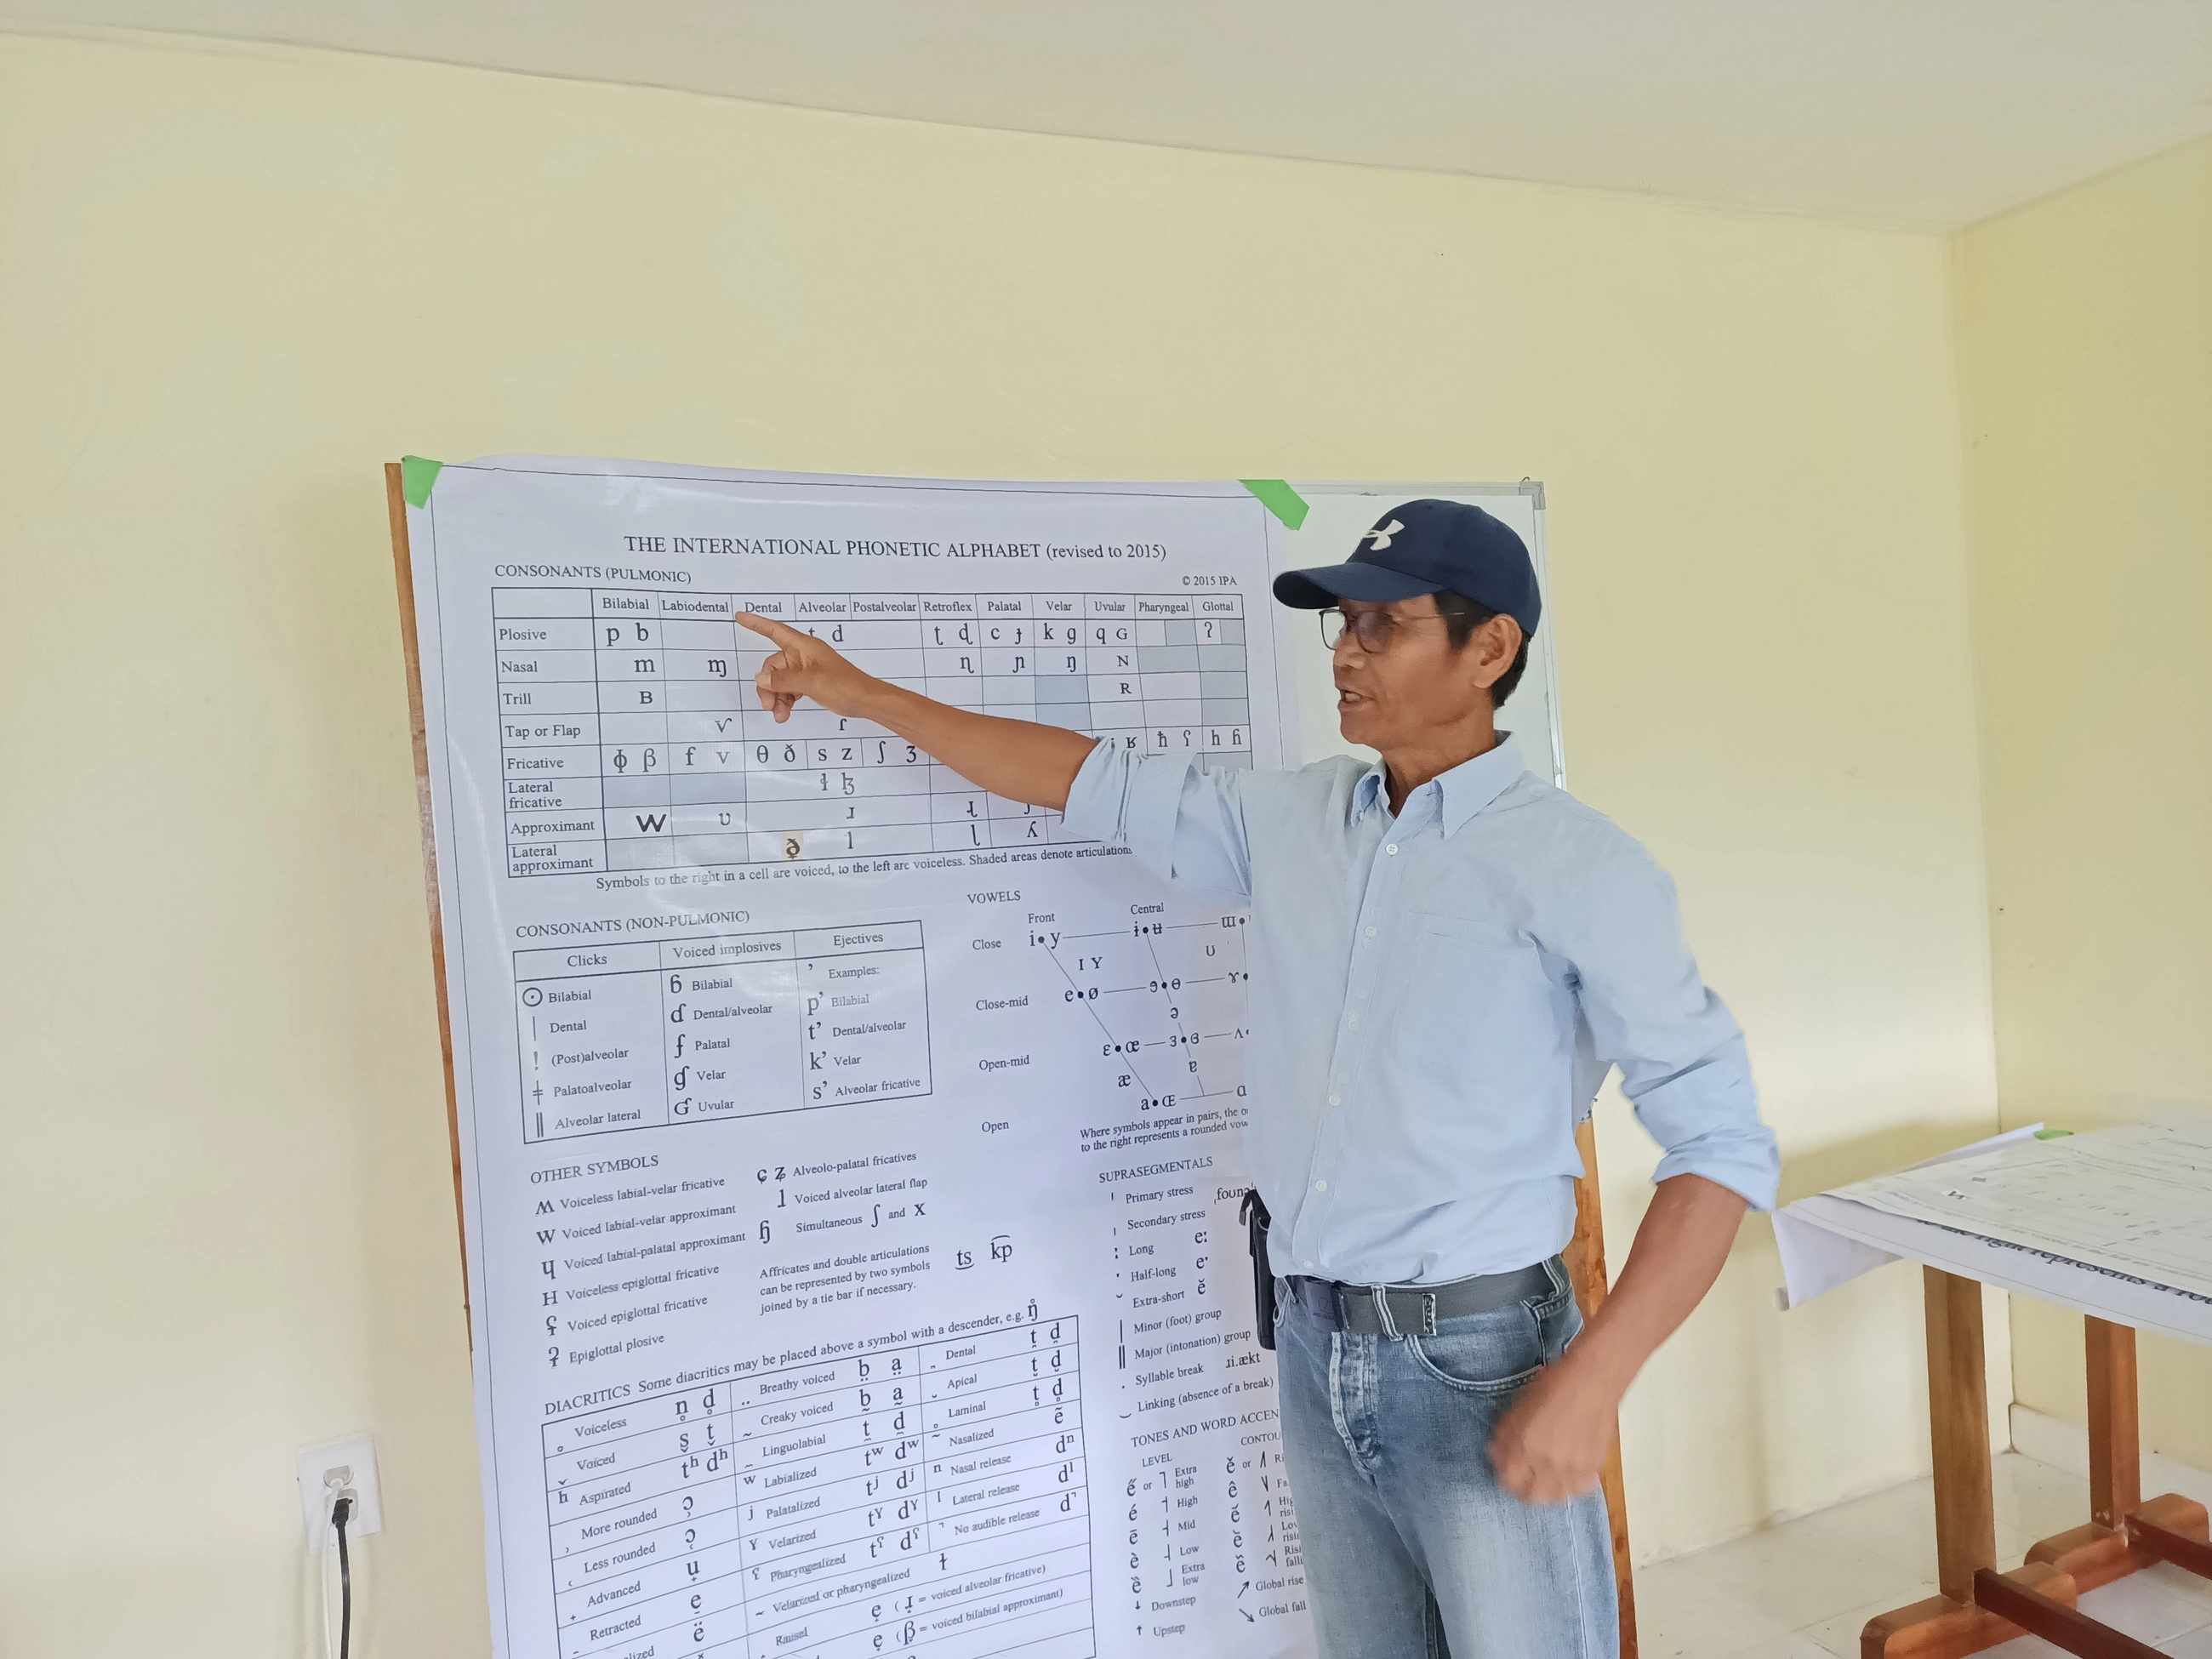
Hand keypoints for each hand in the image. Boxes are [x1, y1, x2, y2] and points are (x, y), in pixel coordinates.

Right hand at [736, 613, 877, 722]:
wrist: (865, 701)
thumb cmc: (844, 686)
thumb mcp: (811, 682)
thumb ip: (784, 680)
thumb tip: (761, 679)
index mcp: (804, 647)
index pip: (774, 630)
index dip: (756, 623)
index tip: (739, 616)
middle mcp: (803, 655)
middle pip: (773, 665)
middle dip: (768, 686)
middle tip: (768, 705)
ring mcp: (806, 669)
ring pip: (780, 680)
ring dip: (776, 696)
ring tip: (779, 714)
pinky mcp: (811, 682)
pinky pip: (790, 688)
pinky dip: (785, 699)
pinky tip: (785, 712)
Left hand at [1487, 1351, 1619, 1504]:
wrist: (1592, 1380)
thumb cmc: (1552, 1385)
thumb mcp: (1517, 1407)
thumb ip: (1505, 1435)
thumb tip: (1497, 1453)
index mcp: (1525, 1447)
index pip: (1508, 1481)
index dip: (1503, 1475)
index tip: (1504, 1467)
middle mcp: (1549, 1464)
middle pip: (1532, 1497)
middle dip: (1522, 1489)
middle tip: (1522, 1476)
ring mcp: (1574, 1468)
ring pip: (1556, 1497)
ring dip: (1547, 1490)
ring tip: (1545, 1478)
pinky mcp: (1594, 1467)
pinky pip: (1579, 1489)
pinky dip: (1570, 1486)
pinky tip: (1566, 1475)